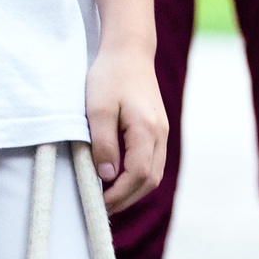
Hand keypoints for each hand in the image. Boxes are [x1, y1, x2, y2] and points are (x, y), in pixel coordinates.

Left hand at [85, 44, 168, 211]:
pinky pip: (152, 162)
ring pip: (154, 173)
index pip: (138, 174)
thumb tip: (106, 176)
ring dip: (132, 189)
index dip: (119, 194)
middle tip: (100, 207)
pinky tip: (118, 177)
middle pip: (149, 179)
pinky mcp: (157, 129)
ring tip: (108, 197)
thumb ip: (103, 143)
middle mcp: (160, 134)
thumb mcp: (98, 109)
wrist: (128, 51)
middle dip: (126, 198)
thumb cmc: (110, 76)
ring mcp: (161, 132)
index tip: (97, 202)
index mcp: (147, 130)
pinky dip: (137, 176)